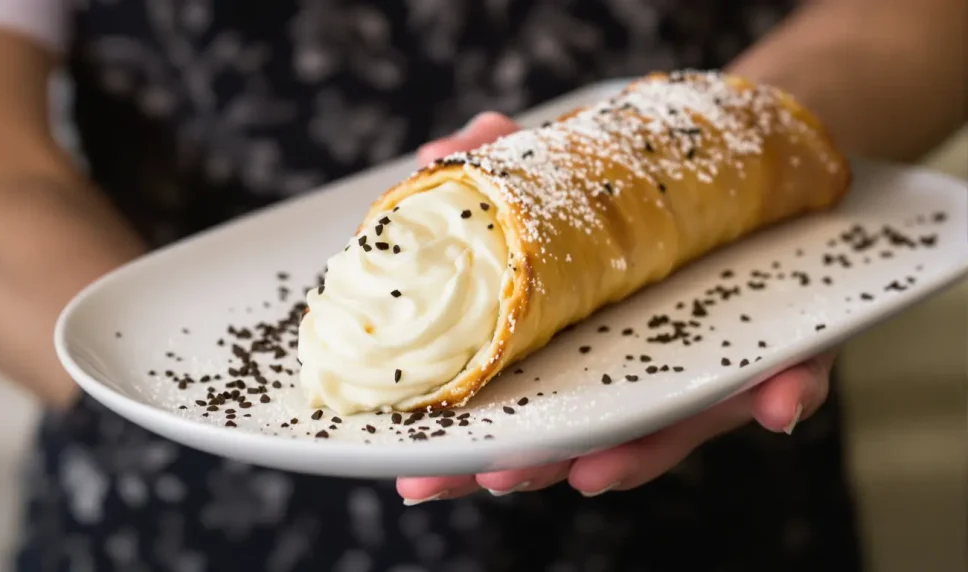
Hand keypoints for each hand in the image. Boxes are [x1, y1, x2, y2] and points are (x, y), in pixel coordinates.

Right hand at [396, 112, 836, 502]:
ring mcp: (704, 373)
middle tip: (496, 475)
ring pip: (673, 430)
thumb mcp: (567, 165)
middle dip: (535, 466)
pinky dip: (788, 394)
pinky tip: (781, 404)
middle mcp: (635, 374)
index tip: (420, 474)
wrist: (743, 160)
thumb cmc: (639, 188)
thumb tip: (436, 155)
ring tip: (595, 471)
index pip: (517, 412)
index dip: (470, 448)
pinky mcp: (784, 353)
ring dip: (639, 455)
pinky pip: (791, 382)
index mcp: (576, 348)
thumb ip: (506, 158)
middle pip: (581, 438)